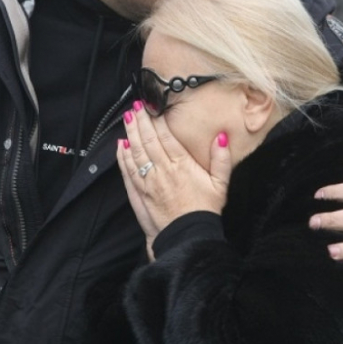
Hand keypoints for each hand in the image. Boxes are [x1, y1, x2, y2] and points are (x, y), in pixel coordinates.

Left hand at [116, 101, 232, 255]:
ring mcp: (148, 182)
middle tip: (135, 106)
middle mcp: (162, 170)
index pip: (165, 136)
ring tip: (127, 118)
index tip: (152, 106)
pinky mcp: (140, 194)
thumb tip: (221, 137)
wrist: (188, 237)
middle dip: (140, 121)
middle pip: (147, 140)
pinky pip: (128, 171)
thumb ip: (221, 159)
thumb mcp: (221, 184)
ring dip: (130, 134)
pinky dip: (122, 157)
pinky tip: (120, 146)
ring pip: (136, 152)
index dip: (157, 120)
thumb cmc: (205, 211)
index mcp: (181, 165)